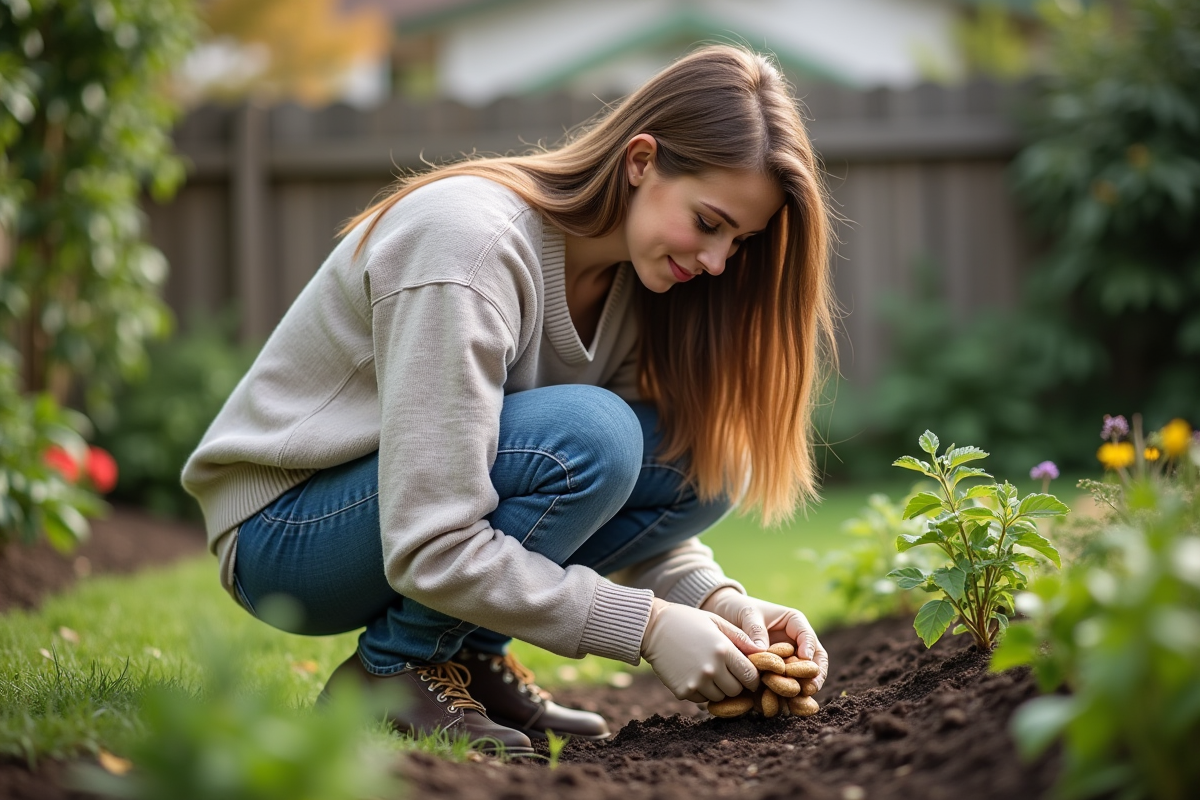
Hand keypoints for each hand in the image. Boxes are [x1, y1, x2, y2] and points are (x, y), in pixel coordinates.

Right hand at [640, 598, 762, 702]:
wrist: (652, 628)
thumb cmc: (688, 621)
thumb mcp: (717, 622)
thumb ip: (741, 638)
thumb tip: (762, 652)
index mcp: (724, 650)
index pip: (750, 676)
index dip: (752, 678)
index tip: (748, 675)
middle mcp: (712, 669)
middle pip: (736, 690)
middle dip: (736, 684)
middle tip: (727, 673)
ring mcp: (697, 682)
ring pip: (720, 698)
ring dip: (719, 689)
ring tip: (709, 672)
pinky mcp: (683, 691)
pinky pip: (702, 700)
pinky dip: (702, 692)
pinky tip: (694, 675)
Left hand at [701, 588, 829, 691]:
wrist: (723, 616)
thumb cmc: (738, 609)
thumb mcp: (747, 613)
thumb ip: (755, 630)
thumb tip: (761, 650)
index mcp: (794, 623)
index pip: (808, 636)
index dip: (809, 648)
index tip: (804, 659)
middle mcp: (795, 643)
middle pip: (813, 660)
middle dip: (814, 675)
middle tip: (810, 688)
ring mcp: (787, 660)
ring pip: (802, 677)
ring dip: (802, 689)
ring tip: (798, 701)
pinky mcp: (776, 674)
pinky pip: (784, 685)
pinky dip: (785, 695)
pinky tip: (783, 706)